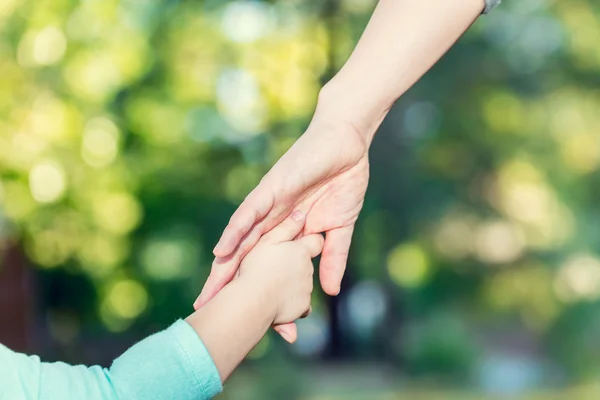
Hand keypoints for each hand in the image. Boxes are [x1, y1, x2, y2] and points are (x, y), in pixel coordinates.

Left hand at [195, 115, 369, 309]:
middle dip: (225, 281)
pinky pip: (250, 212)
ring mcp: (269, 205)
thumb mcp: (339, 229)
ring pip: (241, 238)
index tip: (234, 313)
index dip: (247, 285)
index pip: (262, 262)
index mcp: (285, 232)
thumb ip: (332, 258)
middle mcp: (271, 221)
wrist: (347, 146)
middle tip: (205, 307)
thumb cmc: (342, 183)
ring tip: (209, 288)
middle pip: (244, 255)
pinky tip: (222, 250)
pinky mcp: (272, 189)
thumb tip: (330, 291)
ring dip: (224, 263)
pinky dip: (236, 230)